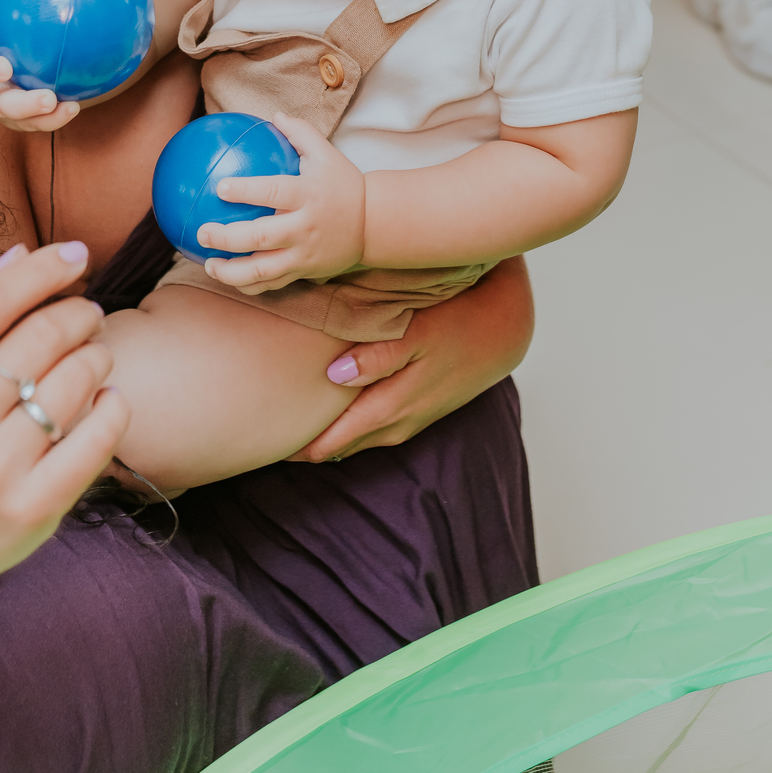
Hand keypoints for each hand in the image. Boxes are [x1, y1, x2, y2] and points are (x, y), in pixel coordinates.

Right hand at [0, 19, 80, 133]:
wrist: (55, 57)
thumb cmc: (32, 26)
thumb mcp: (25, 9)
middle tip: (6, 67)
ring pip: (1, 110)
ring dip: (23, 106)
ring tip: (48, 98)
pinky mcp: (22, 121)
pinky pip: (35, 124)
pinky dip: (53, 118)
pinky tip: (73, 105)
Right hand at [0, 242, 128, 639]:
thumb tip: (22, 255)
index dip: (41, 269)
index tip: (75, 255)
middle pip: (42, 335)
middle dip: (78, 311)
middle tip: (86, 312)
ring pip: (78, 378)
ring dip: (97, 352)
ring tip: (91, 354)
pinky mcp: (34, 508)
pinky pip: (100, 434)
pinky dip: (113, 404)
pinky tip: (104, 399)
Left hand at [196, 112, 365, 291]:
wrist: (373, 224)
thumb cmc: (344, 184)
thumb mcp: (326, 153)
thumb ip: (300, 133)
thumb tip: (273, 115)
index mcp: (308, 195)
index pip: (273, 192)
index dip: (246, 191)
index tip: (220, 187)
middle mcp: (305, 227)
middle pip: (261, 236)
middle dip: (228, 237)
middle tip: (202, 231)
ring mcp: (304, 254)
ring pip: (263, 270)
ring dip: (231, 271)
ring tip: (208, 264)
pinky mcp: (304, 272)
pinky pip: (272, 284)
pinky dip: (248, 284)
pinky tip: (227, 276)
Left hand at [291, 256, 534, 462]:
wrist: (504, 329)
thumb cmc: (457, 323)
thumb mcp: (418, 333)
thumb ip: (378, 355)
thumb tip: (335, 376)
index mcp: (394, 405)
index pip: (336, 439)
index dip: (301, 447)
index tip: (267, 446)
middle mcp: (400, 421)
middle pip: (344, 446)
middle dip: (309, 449)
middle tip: (268, 445)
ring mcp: (413, 418)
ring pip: (362, 440)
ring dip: (332, 441)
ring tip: (296, 439)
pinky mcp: (421, 408)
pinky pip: (378, 429)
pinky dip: (354, 430)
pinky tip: (340, 421)